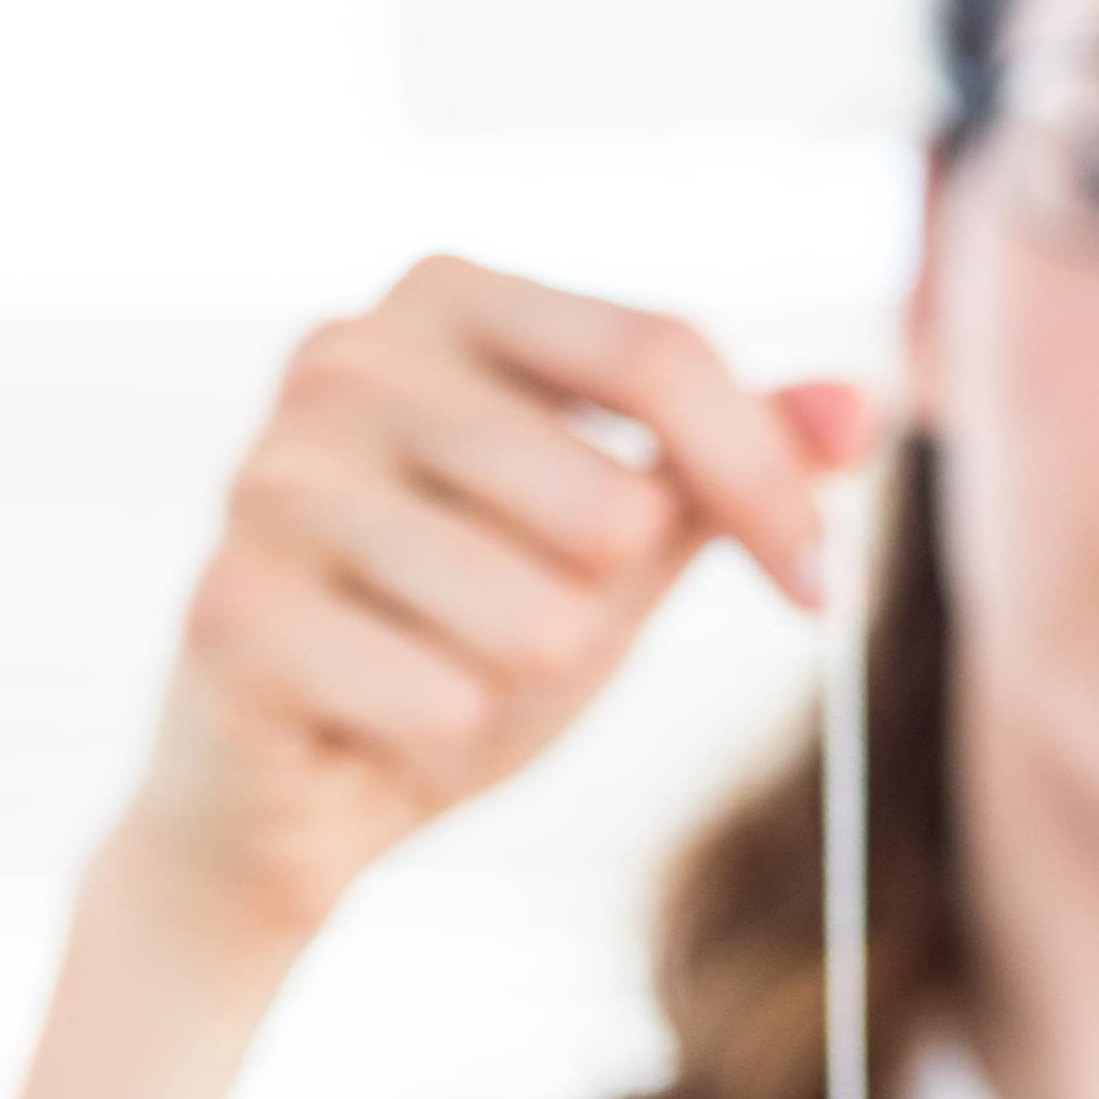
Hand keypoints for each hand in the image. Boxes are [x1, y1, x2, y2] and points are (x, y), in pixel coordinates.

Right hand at [110, 258, 876, 977]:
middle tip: (517, 643)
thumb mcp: (616, 550)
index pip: (660, 349)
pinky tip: (374, 721)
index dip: (766, 480)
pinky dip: (440, 737)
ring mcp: (271, 475)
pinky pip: (442, 696)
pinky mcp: (232, 607)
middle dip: (602, 614)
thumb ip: (725, 469)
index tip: (819, 587)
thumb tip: (866, 404)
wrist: (290, 800)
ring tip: (438, 675)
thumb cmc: (457, 646)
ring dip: (517, 684)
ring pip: (535, 615)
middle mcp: (343, 356)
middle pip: (609, 498)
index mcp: (442, 299)